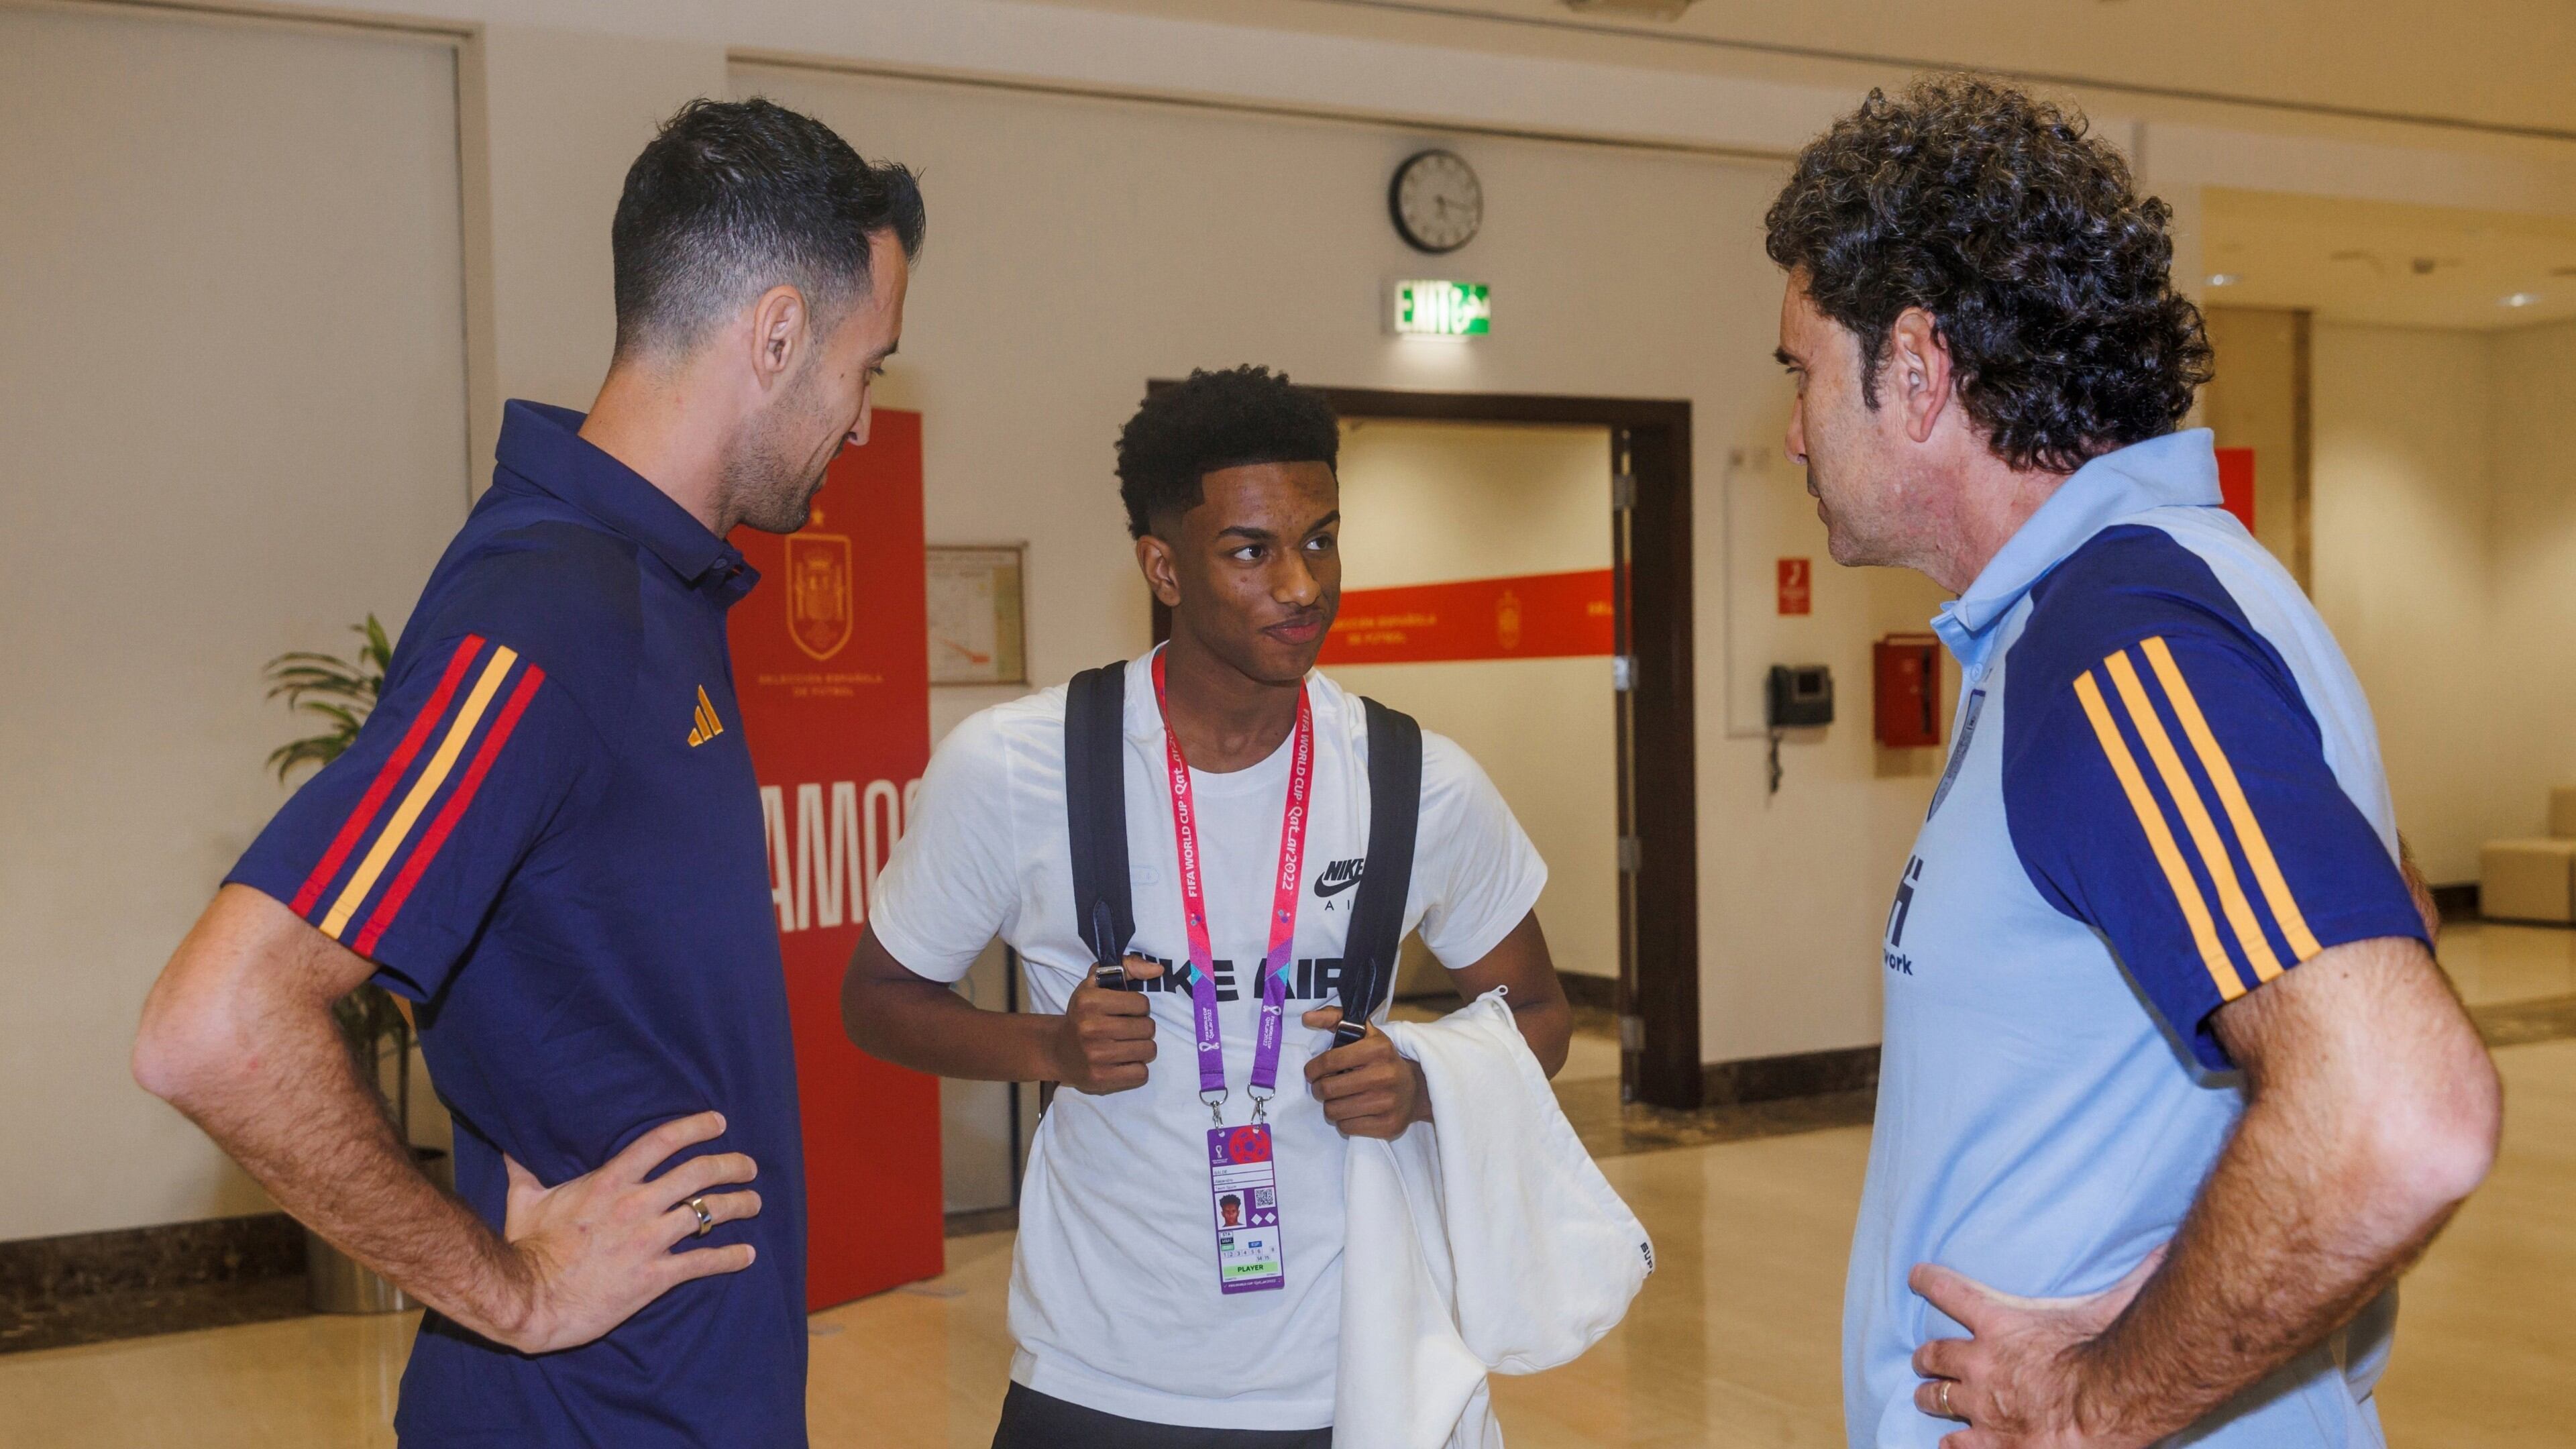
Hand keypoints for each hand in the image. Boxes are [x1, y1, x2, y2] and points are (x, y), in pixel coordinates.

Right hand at [490, 1110, 760, 1354]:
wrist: (530, 1300)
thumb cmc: (526, 1248)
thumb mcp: (525, 1201)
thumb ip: (525, 1170)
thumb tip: (510, 1146)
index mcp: (610, 1181)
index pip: (663, 1141)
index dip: (696, 1127)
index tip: (719, 1122)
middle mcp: (637, 1205)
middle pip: (698, 1173)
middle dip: (731, 1166)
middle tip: (749, 1166)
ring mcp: (648, 1241)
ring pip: (708, 1213)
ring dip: (738, 1206)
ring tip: (755, 1203)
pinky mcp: (654, 1277)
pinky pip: (703, 1263)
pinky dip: (730, 1258)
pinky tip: (748, 1255)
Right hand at [1053, 958, 1160, 1093]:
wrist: (1058, 1051)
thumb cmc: (1083, 1014)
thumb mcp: (1096, 982)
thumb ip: (1128, 967)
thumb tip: (1158, 970)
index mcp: (1089, 1001)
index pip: (1142, 1004)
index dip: (1138, 1007)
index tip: (1126, 1011)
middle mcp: (1091, 1028)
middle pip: (1148, 1028)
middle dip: (1142, 1028)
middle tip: (1128, 1030)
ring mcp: (1095, 1056)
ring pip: (1148, 1050)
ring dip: (1142, 1048)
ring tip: (1127, 1046)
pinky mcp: (1100, 1079)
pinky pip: (1141, 1074)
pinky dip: (1137, 1069)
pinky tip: (1123, 1062)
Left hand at [1300, 1006, 1428, 1138]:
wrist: (1415, 1089)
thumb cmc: (1381, 1059)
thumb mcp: (1364, 1033)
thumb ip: (1334, 1018)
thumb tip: (1307, 1017)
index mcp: (1377, 1049)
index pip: (1329, 1061)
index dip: (1313, 1069)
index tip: (1311, 1072)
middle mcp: (1384, 1075)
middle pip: (1328, 1089)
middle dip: (1319, 1089)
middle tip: (1323, 1087)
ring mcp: (1387, 1103)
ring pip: (1334, 1111)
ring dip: (1330, 1106)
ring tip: (1338, 1099)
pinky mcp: (1388, 1125)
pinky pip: (1346, 1128)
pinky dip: (1343, 1121)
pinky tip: (1352, 1111)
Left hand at [1908, 1249, 2164, 1448]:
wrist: (2108, 1404)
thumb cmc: (2110, 1349)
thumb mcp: (2116, 1302)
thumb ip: (2136, 1274)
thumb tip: (2165, 1247)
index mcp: (2000, 1323)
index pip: (1950, 1291)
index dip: (1928, 1282)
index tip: (1915, 1277)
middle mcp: (1981, 1363)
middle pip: (1934, 1355)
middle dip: (1926, 1358)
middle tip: (1923, 1360)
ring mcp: (1984, 1408)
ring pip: (1938, 1400)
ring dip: (1932, 1398)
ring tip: (1928, 1400)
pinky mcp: (1995, 1446)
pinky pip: (1958, 1447)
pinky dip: (1953, 1446)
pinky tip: (1949, 1446)